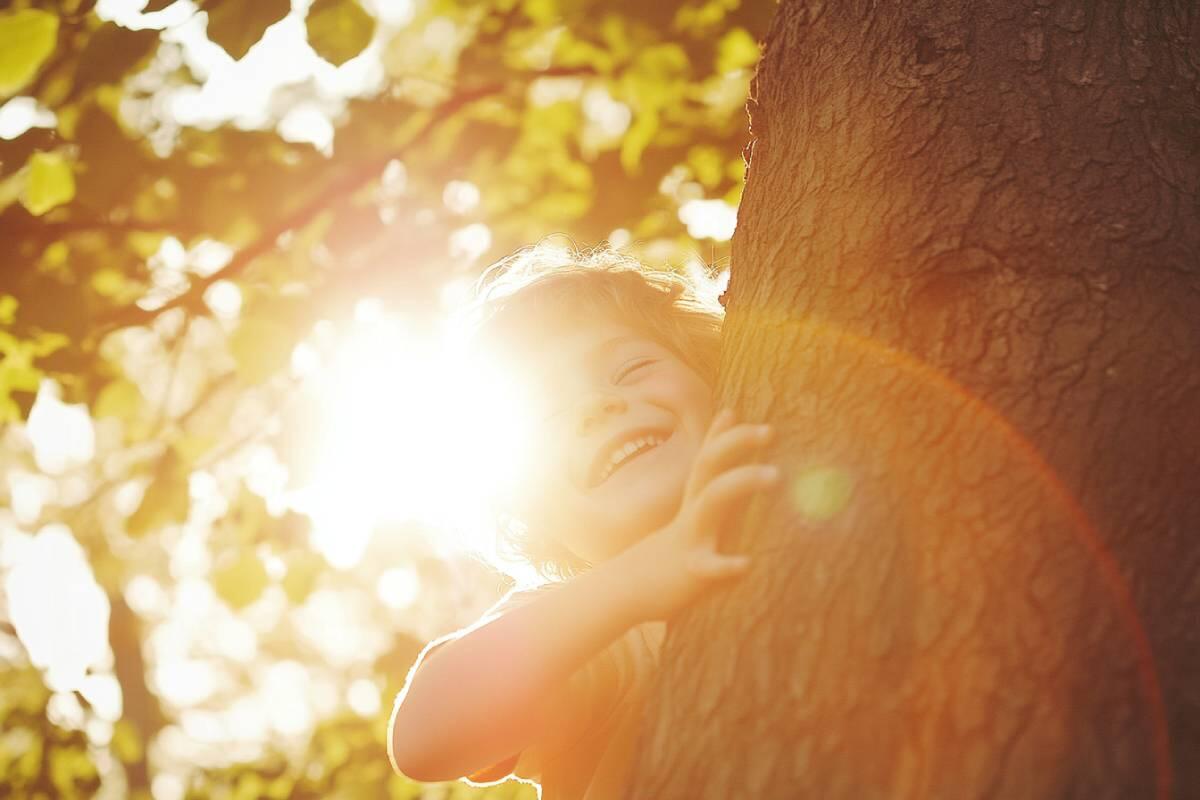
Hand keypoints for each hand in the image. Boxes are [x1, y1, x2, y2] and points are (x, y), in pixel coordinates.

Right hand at [622, 409, 779, 621]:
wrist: (638, 584)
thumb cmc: (683, 539)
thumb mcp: (700, 498)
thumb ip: (719, 462)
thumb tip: (729, 412)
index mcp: (700, 494)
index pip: (714, 453)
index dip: (738, 435)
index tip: (769, 427)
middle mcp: (694, 507)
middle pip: (710, 464)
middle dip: (737, 442)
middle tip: (772, 431)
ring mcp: (692, 534)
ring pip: (712, 499)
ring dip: (742, 481)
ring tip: (776, 475)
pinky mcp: (692, 568)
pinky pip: (708, 564)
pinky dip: (726, 564)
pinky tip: (746, 565)